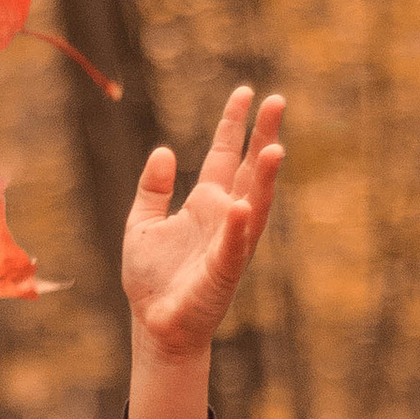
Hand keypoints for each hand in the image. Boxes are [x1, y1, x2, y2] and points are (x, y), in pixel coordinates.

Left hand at [122, 87, 285, 360]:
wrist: (154, 325)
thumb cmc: (152, 279)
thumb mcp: (142, 223)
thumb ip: (153, 188)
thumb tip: (165, 151)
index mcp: (206, 203)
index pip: (225, 156)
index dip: (234, 125)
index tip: (246, 94)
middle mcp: (225, 218)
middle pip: (249, 170)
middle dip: (262, 137)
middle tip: (277, 101)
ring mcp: (228, 243)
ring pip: (253, 205)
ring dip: (264, 179)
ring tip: (275, 148)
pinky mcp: (222, 272)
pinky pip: (232, 247)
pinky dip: (237, 227)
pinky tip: (242, 205)